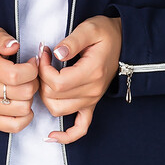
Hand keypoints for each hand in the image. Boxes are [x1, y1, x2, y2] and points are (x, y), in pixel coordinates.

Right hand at [0, 27, 40, 132]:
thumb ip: (2, 38)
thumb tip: (14, 46)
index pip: (17, 75)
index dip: (33, 69)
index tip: (32, 64)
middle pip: (24, 92)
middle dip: (33, 82)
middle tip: (29, 76)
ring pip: (23, 108)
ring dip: (29, 98)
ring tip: (23, 88)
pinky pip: (14, 125)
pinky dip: (25, 117)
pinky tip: (22, 105)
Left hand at [38, 15, 121, 143]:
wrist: (122, 42)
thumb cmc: (105, 34)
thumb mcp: (90, 28)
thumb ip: (72, 41)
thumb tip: (56, 52)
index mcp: (92, 72)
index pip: (57, 82)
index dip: (43, 69)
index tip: (43, 53)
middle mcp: (93, 90)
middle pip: (54, 97)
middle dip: (41, 79)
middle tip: (42, 61)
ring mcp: (92, 100)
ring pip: (58, 110)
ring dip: (46, 96)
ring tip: (45, 77)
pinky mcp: (91, 104)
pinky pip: (81, 128)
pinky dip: (67, 136)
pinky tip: (52, 136)